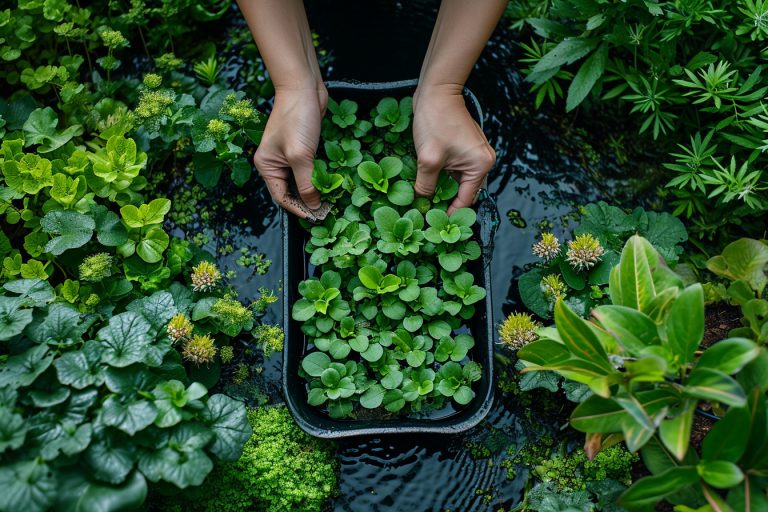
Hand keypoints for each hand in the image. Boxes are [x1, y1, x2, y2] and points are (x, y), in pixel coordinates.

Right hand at [253, 85, 328, 220]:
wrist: (303, 88)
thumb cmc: (296, 119)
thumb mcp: (300, 155)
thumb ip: (307, 183)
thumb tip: (313, 206)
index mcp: (267, 166)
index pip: (281, 197)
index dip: (298, 209)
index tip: (316, 217)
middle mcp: (275, 163)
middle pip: (291, 191)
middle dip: (307, 201)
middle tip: (326, 211)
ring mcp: (289, 155)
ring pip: (302, 181)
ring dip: (315, 190)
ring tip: (330, 201)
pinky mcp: (303, 148)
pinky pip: (310, 169)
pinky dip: (319, 177)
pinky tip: (330, 184)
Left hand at [413, 85, 495, 213]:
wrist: (436, 91)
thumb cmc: (436, 121)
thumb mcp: (428, 159)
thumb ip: (426, 186)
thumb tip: (422, 203)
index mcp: (481, 165)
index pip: (466, 199)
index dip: (450, 212)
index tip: (434, 222)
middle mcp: (483, 160)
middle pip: (464, 191)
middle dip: (447, 201)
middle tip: (428, 213)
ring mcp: (475, 153)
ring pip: (458, 181)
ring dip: (443, 188)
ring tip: (426, 199)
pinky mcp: (464, 147)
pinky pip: (455, 169)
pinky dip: (443, 176)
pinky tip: (429, 181)